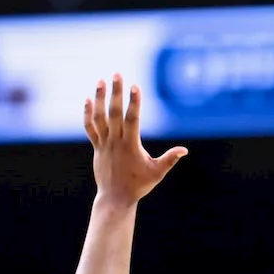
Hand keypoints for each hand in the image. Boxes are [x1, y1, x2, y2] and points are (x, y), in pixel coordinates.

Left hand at [83, 74, 187, 208]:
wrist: (115, 199)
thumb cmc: (138, 185)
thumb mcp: (157, 173)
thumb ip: (169, 160)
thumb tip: (184, 150)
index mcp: (130, 145)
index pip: (132, 119)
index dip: (134, 102)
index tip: (135, 86)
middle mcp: (115, 142)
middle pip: (114, 113)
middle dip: (116, 92)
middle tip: (117, 74)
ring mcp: (104, 144)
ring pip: (100, 117)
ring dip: (100, 98)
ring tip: (101, 80)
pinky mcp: (97, 147)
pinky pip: (90, 128)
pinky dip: (88, 114)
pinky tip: (89, 99)